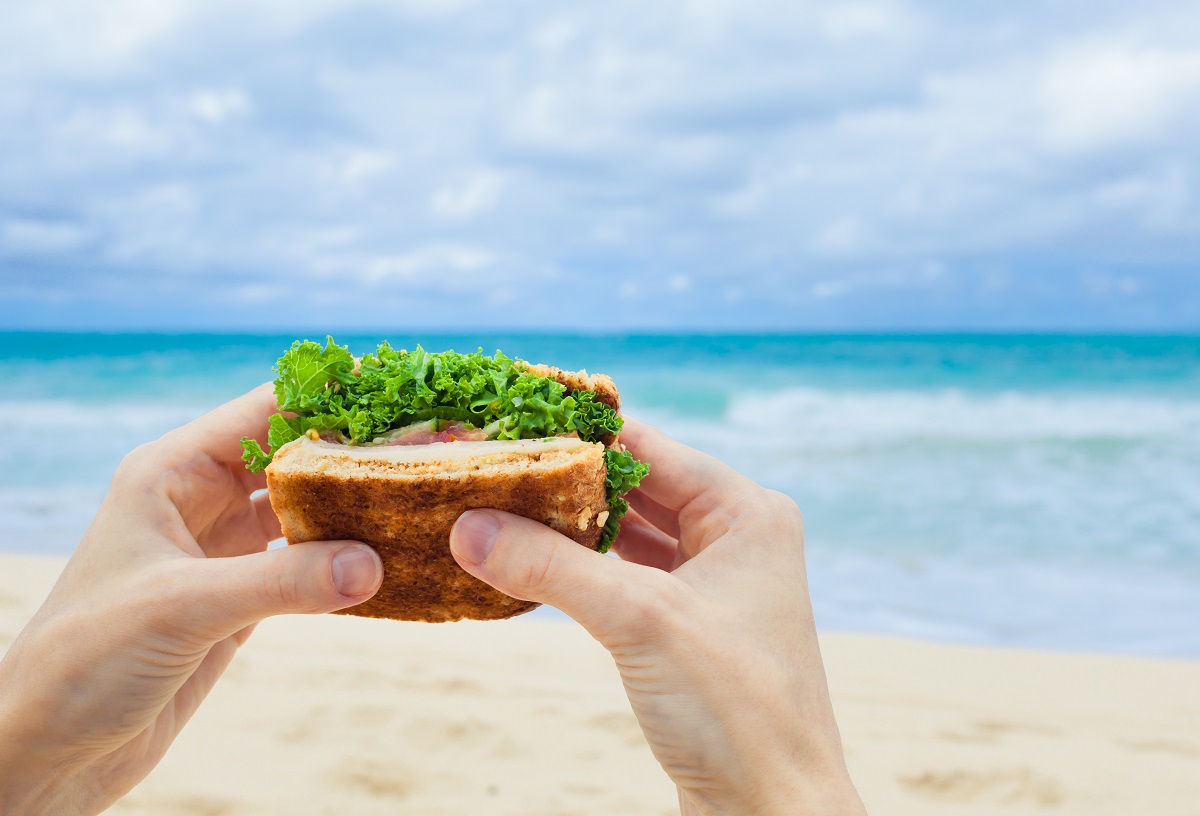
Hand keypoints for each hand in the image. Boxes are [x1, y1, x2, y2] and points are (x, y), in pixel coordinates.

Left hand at [0, 386, 382, 814]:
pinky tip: (387, 560)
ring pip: (303, 510)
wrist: (51, 749)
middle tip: (427, 451)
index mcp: (170, 473)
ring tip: (418, 501)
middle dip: (353, 453)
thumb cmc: (83, 660)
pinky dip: (344, 562)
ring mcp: (221, 551)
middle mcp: (199, 502)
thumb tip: (375, 562)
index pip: (263, 412)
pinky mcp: (239, 600)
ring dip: (353, 509)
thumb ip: (281, 582)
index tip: (399, 396)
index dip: (328, 400)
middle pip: (292, 457)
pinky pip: (305, 565)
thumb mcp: (183, 607)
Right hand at [450, 417, 865, 815]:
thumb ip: (551, 566)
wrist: (771, 811)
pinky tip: (534, 564)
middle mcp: (736, 537)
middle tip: (493, 467)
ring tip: (500, 509)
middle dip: (567, 484)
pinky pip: (627, 578)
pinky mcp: (690, 628)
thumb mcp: (639, 620)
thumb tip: (467, 526)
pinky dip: (583, 571)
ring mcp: (714, 584)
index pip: (651, 447)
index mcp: (747, 512)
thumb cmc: (736, 709)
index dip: (580, 434)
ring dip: (572, 529)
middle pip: (637, 488)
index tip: (511, 421)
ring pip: (629, 535)